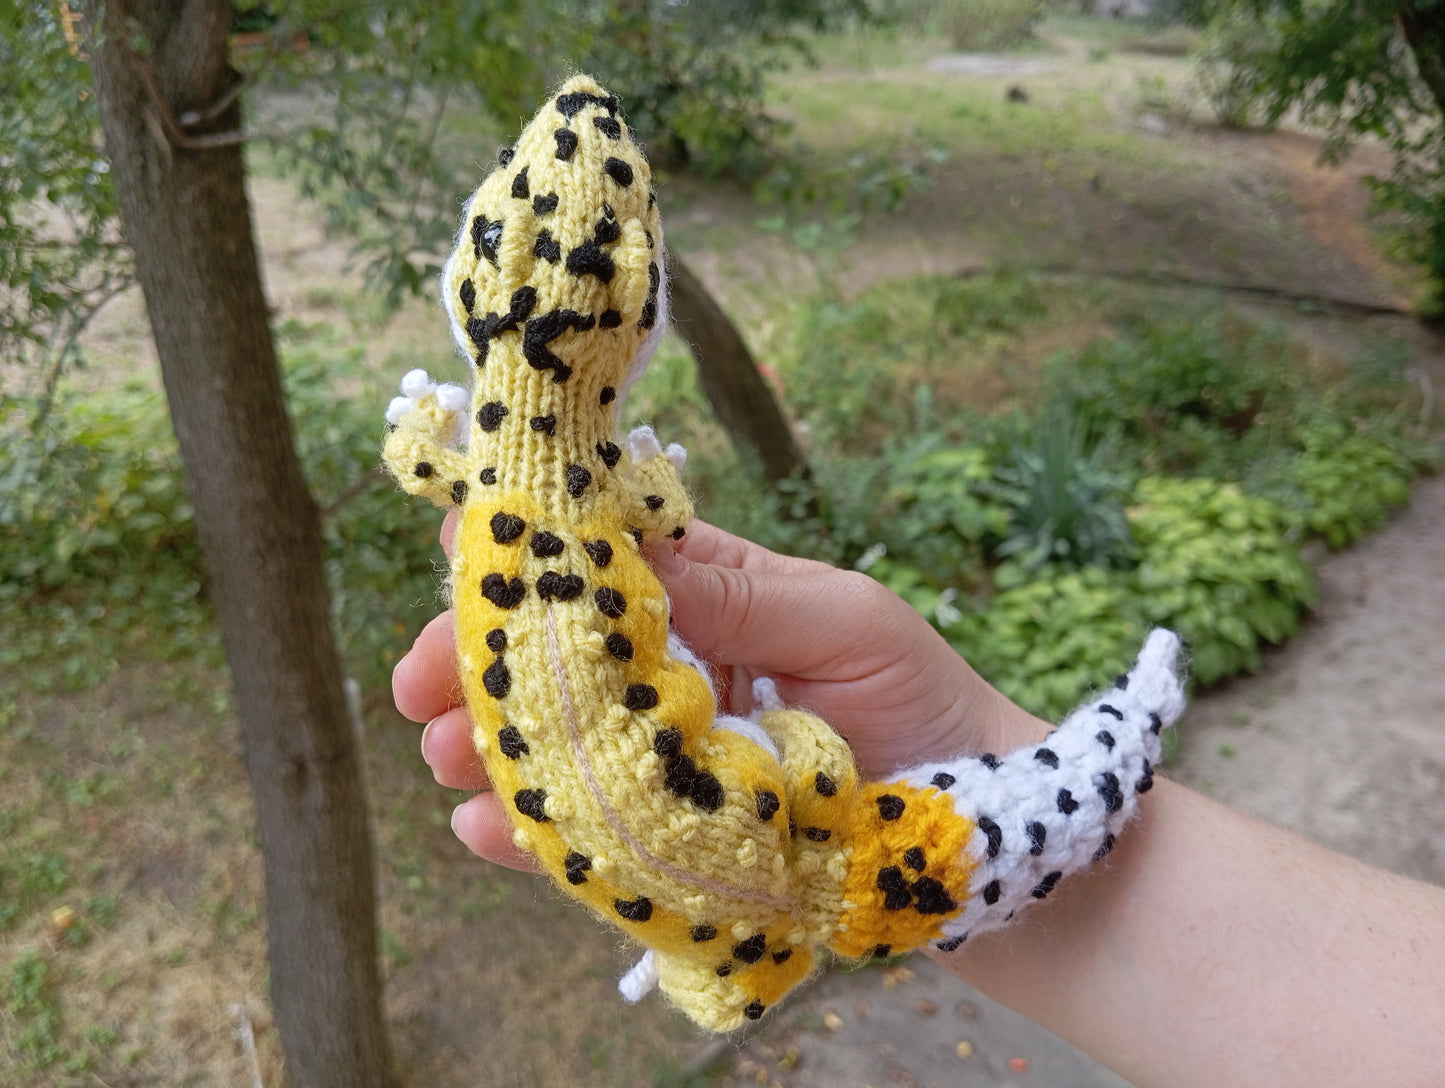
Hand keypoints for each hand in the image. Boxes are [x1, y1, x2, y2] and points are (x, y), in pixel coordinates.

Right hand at [391, 517, 1046, 869]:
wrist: (979, 825)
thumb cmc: (922, 698)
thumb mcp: (843, 621)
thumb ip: (736, 591)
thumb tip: (617, 550)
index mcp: (712, 593)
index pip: (601, 560)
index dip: (525, 557)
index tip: (458, 557)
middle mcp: (677, 670)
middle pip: (558, 656)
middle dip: (480, 662)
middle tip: (416, 685)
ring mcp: (670, 757)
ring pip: (559, 742)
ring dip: (491, 745)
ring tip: (444, 757)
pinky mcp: (677, 837)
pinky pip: (593, 830)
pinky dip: (535, 831)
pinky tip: (485, 828)